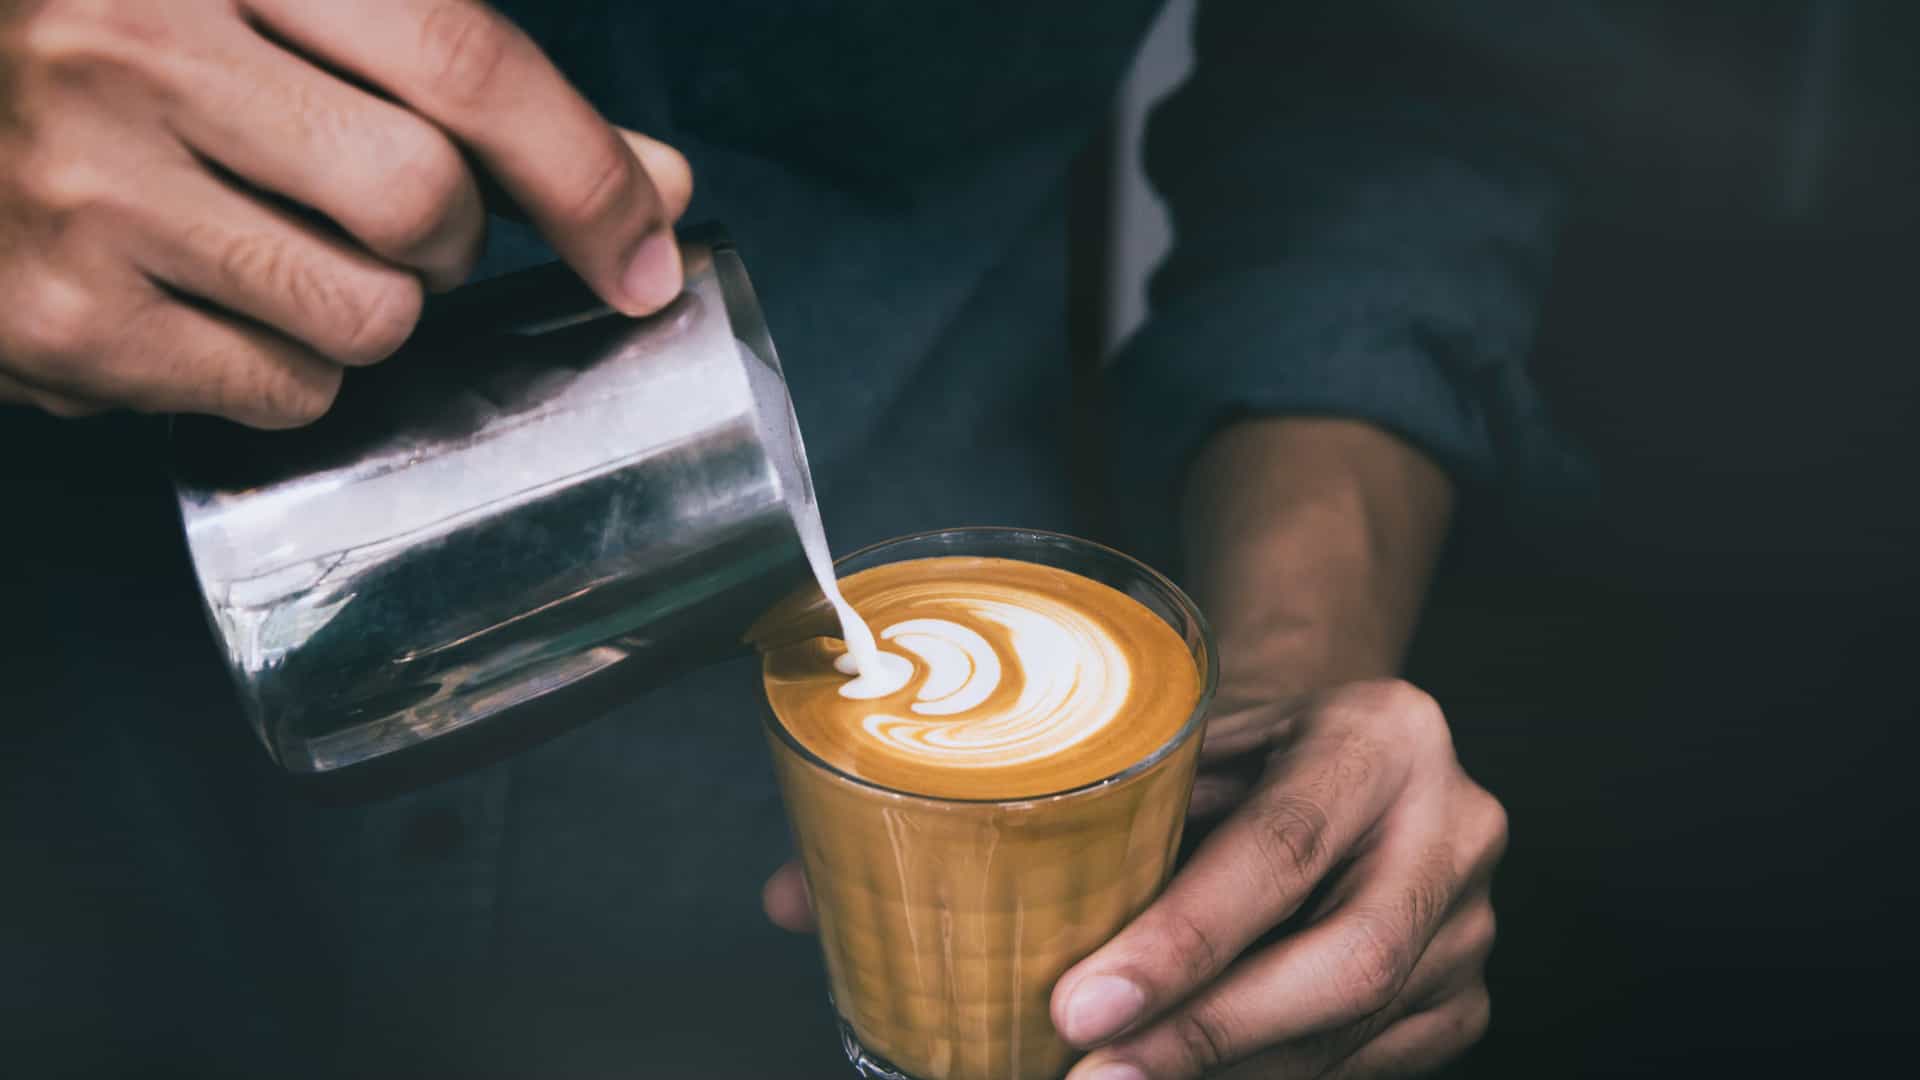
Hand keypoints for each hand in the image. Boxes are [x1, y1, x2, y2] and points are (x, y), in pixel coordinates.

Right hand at [0, 0, 691, 426]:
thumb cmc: (132, 51)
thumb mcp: (294, 17)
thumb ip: (472, 92)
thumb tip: (659, 187)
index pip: (462, 63)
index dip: (583, 171)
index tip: (646, 252)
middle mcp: (140, 50)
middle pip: (427, 202)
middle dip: (451, 241)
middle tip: (391, 221)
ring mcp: (89, 190)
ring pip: (368, 317)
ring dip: (375, 311)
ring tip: (284, 255)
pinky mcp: (61, 320)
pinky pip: (282, 392)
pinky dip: (291, 371)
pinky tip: (214, 305)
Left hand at [1051, 679, 1505, 1078]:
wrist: (1351, 758)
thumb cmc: (1252, 753)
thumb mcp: (1208, 744)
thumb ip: (1155, 816)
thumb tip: (1039, 924)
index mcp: (1384, 736)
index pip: (1281, 849)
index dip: (1181, 941)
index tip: (1083, 1005)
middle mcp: (1454, 827)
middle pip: (1345, 962)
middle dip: (1207, 1032)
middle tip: (1095, 1071)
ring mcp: (1471, 923)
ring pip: (1352, 1031)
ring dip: (1226, 1072)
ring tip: (1117, 1078)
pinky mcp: (1464, 997)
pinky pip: (1365, 1067)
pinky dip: (1267, 1079)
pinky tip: (1189, 1078)